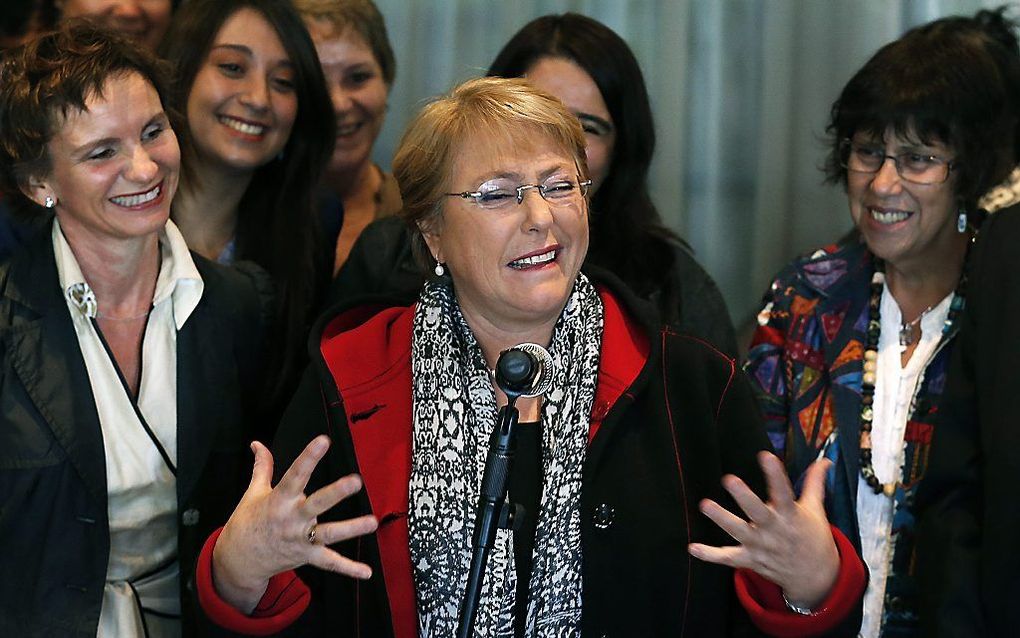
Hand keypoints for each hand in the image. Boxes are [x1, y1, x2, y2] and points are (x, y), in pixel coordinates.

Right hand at [212, 435, 378, 612]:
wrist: (238, 560)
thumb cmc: (247, 522)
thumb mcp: (253, 493)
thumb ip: (262, 467)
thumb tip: (257, 443)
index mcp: (279, 499)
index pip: (295, 474)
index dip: (309, 457)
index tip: (323, 441)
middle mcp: (291, 519)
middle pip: (316, 504)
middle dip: (336, 493)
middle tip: (355, 481)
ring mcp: (300, 539)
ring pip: (328, 533)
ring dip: (350, 528)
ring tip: (372, 522)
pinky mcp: (306, 556)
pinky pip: (329, 563)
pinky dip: (348, 568)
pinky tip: (366, 572)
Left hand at [688, 452, 838, 608]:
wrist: (816, 577)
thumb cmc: (813, 537)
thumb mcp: (815, 509)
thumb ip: (814, 483)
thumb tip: (824, 460)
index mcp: (791, 514)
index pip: (784, 491)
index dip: (775, 474)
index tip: (765, 455)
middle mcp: (775, 530)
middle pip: (758, 512)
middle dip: (744, 497)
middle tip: (729, 480)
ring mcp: (761, 546)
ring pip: (739, 532)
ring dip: (722, 519)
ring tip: (705, 505)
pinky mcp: (751, 560)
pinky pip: (729, 558)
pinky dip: (711, 555)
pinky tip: (693, 548)